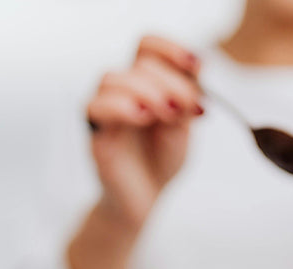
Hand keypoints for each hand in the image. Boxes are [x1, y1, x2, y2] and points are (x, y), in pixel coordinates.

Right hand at [87, 35, 202, 229]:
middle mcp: (123, 90)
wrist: (145, 198)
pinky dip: (121, 106)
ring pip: (112, 78)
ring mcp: (106, 109)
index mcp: (146, 82)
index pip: (148, 46)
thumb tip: (194, 75)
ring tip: (165, 114)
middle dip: (170, 82)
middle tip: (187, 107)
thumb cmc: (161, 160)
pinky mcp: (95, 132)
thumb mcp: (183, 129)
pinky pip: (95, 107)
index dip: (171, 48)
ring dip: (146, 91)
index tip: (196, 66)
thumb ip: (184, 103)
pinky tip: (143, 118)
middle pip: (139, 63)